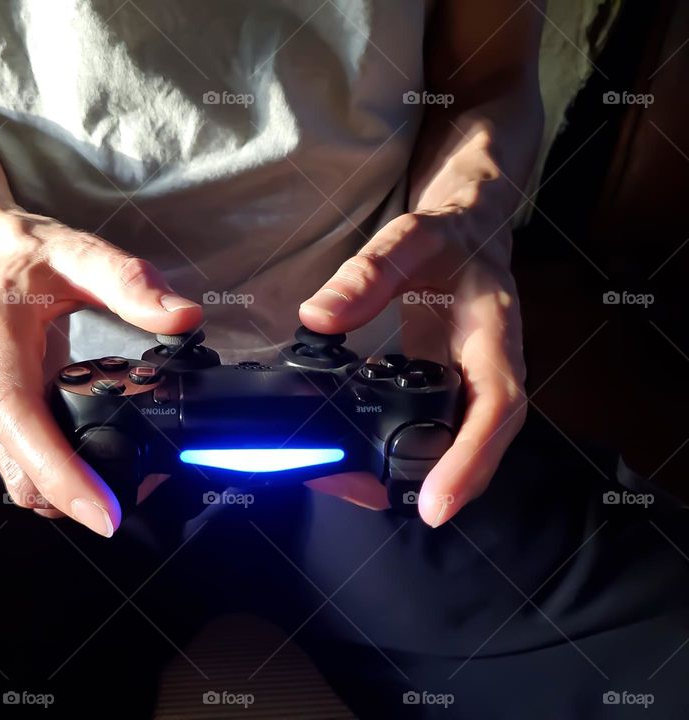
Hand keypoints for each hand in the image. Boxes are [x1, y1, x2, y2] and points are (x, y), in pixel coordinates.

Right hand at [0, 201, 201, 535]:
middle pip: (21, 471)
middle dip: (75, 499)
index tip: (103, 513)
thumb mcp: (79, 253)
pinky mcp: (2, 419)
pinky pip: (27, 465)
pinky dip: (60, 480)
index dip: (60, 474)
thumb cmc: (25, 254)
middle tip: (135, 505)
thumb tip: (182, 317)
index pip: (22, 423)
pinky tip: (98, 474)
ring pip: (22, 479)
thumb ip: (130, 283)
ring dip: (68, 496)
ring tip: (125, 494)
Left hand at [299, 209, 526, 526]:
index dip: (469, 461)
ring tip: (347, 484)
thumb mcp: (413, 238)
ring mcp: (473, 387)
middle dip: (433, 486)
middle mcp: (492, 374)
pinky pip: (435, 431)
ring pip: (457, 448)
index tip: (436, 504)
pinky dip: (400, 452)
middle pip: (480, 448)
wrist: (473, 233)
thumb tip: (319, 316)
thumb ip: (369, 273)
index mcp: (495, 339)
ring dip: (411, 476)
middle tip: (362, 495)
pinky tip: (356, 457)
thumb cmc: (452, 236)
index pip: (496, 410)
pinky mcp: (450, 391)